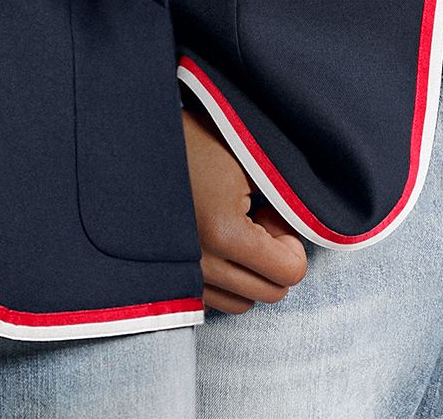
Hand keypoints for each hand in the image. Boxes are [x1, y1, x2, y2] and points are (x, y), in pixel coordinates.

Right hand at [184, 109, 306, 314]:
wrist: (134, 139)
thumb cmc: (196, 140)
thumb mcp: (248, 158)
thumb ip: (286, 196)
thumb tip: (309, 225)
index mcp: (223, 232)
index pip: (290, 273)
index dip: (292, 243)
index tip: (271, 211)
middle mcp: (200, 263)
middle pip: (271, 294)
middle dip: (275, 259)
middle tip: (256, 218)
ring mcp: (180, 273)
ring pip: (243, 304)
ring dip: (251, 274)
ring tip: (234, 230)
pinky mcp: (166, 277)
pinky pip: (213, 300)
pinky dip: (225, 280)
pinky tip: (214, 243)